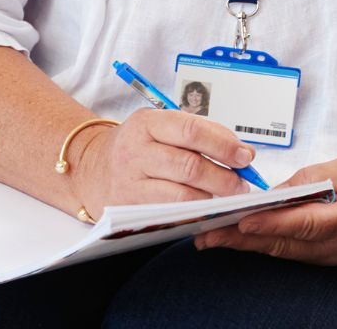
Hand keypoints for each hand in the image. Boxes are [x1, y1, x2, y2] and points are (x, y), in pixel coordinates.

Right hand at [73, 108, 255, 219]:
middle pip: (189, 166)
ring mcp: (130, 181)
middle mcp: (135, 150)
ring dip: (212, 197)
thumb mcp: (161, 127)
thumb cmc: (138, 146)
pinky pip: (169, 213)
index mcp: (147, 123)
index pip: (191, 130)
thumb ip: (201, 134)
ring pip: (181, 194)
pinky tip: (205, 208)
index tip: (245, 156)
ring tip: (227, 197)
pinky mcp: (128, 208)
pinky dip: (193, 212)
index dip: (223, 145)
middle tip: (241, 184)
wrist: (91, 168)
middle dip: (224, 177)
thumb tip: (242, 152)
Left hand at [194, 155, 336, 264]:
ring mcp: (328, 254)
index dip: (270, 222)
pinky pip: (287, 250)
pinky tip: (236, 237)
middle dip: (242, 238)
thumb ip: (311, 179)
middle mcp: (336, 244)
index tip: (241, 219)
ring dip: (245, 243)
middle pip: (283, 243)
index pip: (303, 223)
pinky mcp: (321, 256)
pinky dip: (260, 243)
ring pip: (281, 250)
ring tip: (211, 236)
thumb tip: (274, 193)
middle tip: (207, 233)